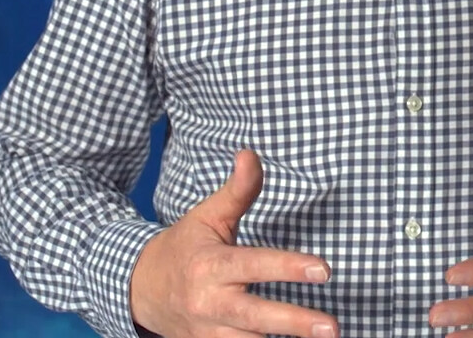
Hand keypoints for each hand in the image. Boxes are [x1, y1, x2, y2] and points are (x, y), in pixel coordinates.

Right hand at [129, 148, 338, 337]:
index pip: (254, 265)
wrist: (139, 289)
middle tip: (333, 328)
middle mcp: (209, 302)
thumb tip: (251, 154)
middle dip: (295, 323)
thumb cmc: (184, 247)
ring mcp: (209, 332)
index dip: (288, 266)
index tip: (324, 269)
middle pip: (255, 317)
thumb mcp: (208, 216)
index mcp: (211, 265)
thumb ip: (238, 190)